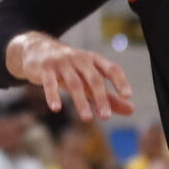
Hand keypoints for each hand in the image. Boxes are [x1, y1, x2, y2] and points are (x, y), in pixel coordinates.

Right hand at [5, 31, 133, 120]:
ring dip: (80, 101)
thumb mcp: (89, 80)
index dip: (120, 81)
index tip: (127, 95)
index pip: (111, 68)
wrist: (36, 50)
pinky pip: (50, 82)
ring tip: (87, 119)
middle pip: (94, 78)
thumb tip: (132, 110)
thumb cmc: (69, 69)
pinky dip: (53, 95)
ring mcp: (62, 62)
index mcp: (93, 60)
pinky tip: (56, 109)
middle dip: (101, 97)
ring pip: (74, 83)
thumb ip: (109, 96)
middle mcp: (80, 59)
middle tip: (106, 116)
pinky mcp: (45, 68)